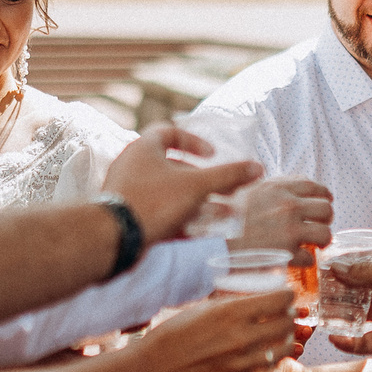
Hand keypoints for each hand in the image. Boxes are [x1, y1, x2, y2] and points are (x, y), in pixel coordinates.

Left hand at [106, 126, 262, 243]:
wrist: (113, 239)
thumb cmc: (152, 202)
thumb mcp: (196, 186)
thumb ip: (227, 176)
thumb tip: (258, 167)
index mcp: (144, 148)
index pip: (170, 132)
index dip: (194, 141)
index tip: (212, 155)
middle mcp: (133, 166)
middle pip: (173, 167)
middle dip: (203, 180)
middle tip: (226, 190)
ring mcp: (129, 192)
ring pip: (168, 193)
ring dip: (196, 202)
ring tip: (223, 214)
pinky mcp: (129, 217)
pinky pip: (159, 213)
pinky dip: (181, 219)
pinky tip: (202, 233)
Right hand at [136, 289, 299, 371]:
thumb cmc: (171, 336)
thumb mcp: (202, 309)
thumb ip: (231, 304)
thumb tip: (254, 296)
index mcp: (231, 313)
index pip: (281, 299)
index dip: (287, 296)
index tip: (285, 296)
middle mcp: (241, 338)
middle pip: (287, 323)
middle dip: (288, 317)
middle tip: (283, 316)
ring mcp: (242, 364)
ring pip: (283, 350)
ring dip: (283, 341)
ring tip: (275, 338)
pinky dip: (266, 364)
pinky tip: (259, 358)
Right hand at [235, 177, 334, 256]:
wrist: (212, 241)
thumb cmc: (226, 216)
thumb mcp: (247, 190)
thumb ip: (271, 186)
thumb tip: (292, 185)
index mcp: (279, 189)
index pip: (316, 188)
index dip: (323, 196)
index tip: (323, 202)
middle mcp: (288, 207)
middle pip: (326, 209)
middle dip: (324, 219)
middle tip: (316, 224)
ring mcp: (289, 231)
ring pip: (325, 234)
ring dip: (320, 240)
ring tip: (312, 243)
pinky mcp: (287, 254)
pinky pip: (310, 258)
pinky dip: (304, 260)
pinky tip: (295, 258)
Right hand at [321, 255, 371, 369]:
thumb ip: (365, 270)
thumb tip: (339, 267)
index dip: (352, 262)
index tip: (329, 261)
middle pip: (363, 289)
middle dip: (342, 287)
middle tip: (319, 286)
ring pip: (360, 314)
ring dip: (342, 312)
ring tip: (320, 309)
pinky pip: (363, 341)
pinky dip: (348, 341)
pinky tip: (333, 337)